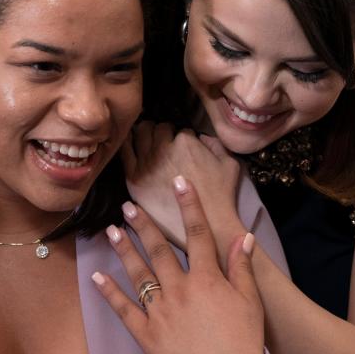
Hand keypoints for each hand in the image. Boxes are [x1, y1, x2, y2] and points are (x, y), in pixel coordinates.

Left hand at [93, 175, 264, 353]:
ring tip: (111, 230)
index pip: (197, 233)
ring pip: (138, 274)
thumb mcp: (251, 303)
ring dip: (124, 250)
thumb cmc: (244, 345)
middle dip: (144, 225)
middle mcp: (180, 289)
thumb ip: (242, 267)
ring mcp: (160, 312)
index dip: (188, 205)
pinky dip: (110, 292)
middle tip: (128, 206)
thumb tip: (244, 236)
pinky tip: (98, 275)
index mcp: (207, 279)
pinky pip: (124, 310)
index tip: (179, 182)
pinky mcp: (147, 335)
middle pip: (159, 250)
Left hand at [122, 122, 241, 255]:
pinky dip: (127, 143)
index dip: (182, 136)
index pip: (180, 130)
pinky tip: (130, 143)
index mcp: (185, 142)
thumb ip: (216, 144)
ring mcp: (146, 164)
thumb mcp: (230, 164)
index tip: (182, 144)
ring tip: (147, 139)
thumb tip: (202, 137)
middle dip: (162, 132)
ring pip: (139, 135)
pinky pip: (124, 153)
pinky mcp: (134, 179)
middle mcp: (163, 149)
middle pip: (157, 129)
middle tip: (164, 140)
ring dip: (145, 133)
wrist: (206, 225)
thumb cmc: (220, 196)